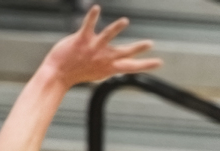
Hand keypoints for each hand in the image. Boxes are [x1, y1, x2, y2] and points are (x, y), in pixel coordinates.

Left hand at [41, 5, 161, 87]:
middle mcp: (104, 57)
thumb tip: (121, 63)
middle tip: (150, 43)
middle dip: (138, 48)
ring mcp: (93, 48)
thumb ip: (111, 65)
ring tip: (125, 21)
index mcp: (110, 67)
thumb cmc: (79, 72)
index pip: (133, 67)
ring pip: (107, 36)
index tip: (160, 62)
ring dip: (116, 28)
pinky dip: (93, 17)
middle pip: (125, 52)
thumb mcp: (99, 72)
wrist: (59, 73)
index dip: (147, 65)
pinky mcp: (81, 39)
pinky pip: (88, 25)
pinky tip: (97, 8)